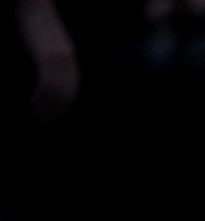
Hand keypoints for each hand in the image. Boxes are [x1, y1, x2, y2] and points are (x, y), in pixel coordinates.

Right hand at [18, 0, 79, 120]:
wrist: (35, 5)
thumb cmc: (35, 24)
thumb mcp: (48, 46)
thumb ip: (50, 62)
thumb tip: (46, 79)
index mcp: (70, 61)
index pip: (71, 91)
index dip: (63, 106)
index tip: (54, 117)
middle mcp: (68, 63)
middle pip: (66, 95)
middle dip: (55, 112)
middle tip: (43, 123)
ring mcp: (59, 61)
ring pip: (57, 94)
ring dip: (46, 109)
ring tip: (36, 118)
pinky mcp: (47, 58)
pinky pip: (47, 84)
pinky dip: (40, 98)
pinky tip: (32, 105)